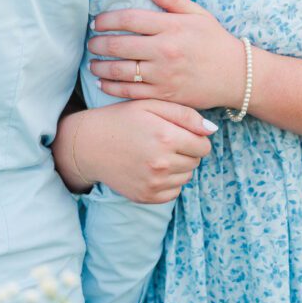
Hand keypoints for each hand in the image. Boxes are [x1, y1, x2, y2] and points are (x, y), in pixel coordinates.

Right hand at [67, 100, 215, 203]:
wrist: (89, 145)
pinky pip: (174, 192)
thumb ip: (185, 115)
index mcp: (166, 137)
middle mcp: (162, 164)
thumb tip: (212, 130)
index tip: (179, 132)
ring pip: (186, 177)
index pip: (204, 146)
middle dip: (186, 151)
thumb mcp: (151, 105)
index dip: (194, 138)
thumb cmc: (122, 120)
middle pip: (196, 162)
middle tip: (164, 141)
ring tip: (156, 153)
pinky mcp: (146, 197)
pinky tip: (151, 168)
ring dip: (178, 167)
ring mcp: (154, 183)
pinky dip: (168, 182)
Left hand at [88, 0, 243, 109]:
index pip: (129, 19)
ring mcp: (164, 75)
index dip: (107, 19)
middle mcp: (165, 50)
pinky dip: (111, 88)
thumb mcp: (198, 15)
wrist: (236, 76)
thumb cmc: (215, 42)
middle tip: (90, 42)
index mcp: (172, 27)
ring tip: (93, 63)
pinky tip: (103, 83)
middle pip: (119, 45)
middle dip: (98, 43)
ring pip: (121, 71)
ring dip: (100, 67)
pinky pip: (131, 92)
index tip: (97, 22)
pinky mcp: (164, 94)